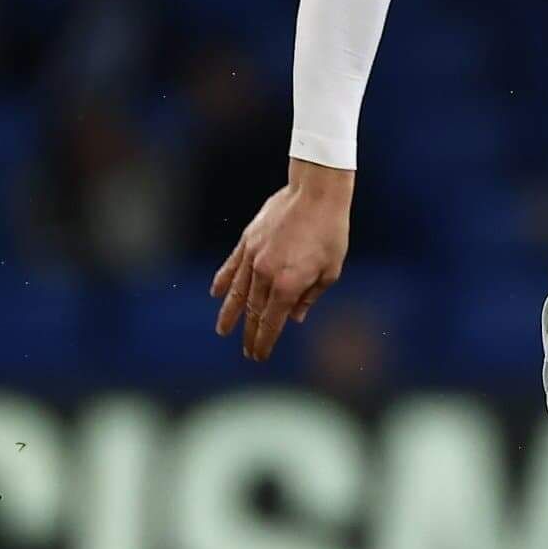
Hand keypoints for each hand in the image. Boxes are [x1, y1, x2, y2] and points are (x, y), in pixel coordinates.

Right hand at [212, 162, 354, 361]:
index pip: (272, 322)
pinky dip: (222, 282)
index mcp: (289, 285)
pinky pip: (231, 267)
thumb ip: (311, 296)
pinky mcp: (247, 241)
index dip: (264, 341)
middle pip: (253, 312)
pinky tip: (216, 294)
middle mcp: (266, 274)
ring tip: (223, 330)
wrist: (315, 193)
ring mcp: (253, 257)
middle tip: (247, 351)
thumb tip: (295, 317)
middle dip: (249, 334)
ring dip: (230, 314)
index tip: (259, 355)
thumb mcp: (331, 270)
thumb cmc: (330, 231)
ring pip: (236, 293)